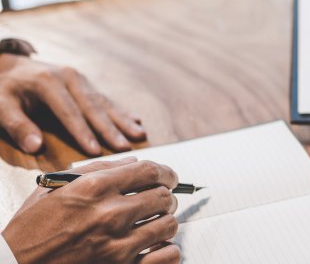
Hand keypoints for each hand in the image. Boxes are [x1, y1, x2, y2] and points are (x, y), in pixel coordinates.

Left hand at [0, 54, 145, 154]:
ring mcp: (80, 79)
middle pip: (92, 107)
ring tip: (139, 135)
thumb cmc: (5, 89)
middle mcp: (69, 77)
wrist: (10, 65)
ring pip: (103, 103)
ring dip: (122, 120)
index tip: (95, 151)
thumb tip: (35, 147)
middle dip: (110, 129)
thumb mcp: (1, 105)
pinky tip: (136, 120)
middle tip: (125, 147)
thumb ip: (17, 125)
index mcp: (48, 82)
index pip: (68, 112)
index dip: (82, 132)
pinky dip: (121, 111)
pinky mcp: (86, 83)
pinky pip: (105, 99)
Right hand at [2, 158, 180, 263]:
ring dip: (165, 222)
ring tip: (155, 223)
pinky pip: (167, 255)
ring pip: (169, 225)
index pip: (151, 172)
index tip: (169, 177)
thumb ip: (97, 170)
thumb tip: (132, 162)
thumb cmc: (33, 228)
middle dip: (165, 197)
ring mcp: (117, 245)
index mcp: (94, 189)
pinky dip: (167, 250)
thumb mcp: (55, 188)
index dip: (166, 173)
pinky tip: (156, 246)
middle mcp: (109, 214)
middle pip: (164, 197)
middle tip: (160, 201)